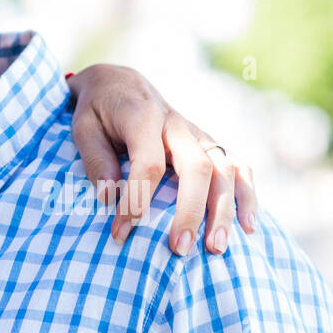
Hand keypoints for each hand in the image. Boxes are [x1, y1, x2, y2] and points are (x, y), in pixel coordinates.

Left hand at [66, 64, 257, 255]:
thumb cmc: (98, 110)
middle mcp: (176, 124)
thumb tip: (109, 198)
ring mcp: (197, 134)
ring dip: (224, 210)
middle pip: (197, 167)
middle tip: (180, 249)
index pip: (148, 163)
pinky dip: (247, 195)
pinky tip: (249, 227)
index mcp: (142, 116)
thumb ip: (96, 159)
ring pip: (224, 169)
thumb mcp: (83, 126)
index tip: (121, 232)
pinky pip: (239, 167)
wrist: (120, 83)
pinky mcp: (209, 143)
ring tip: (216, 248)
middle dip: (191, 211)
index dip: (137, 200)